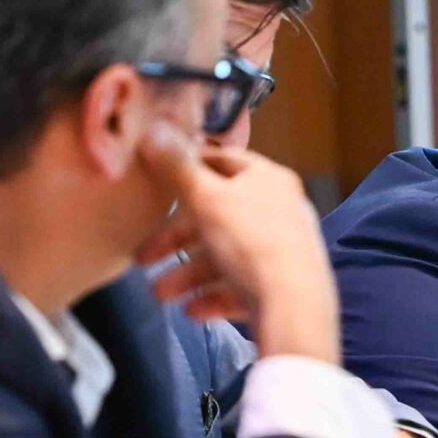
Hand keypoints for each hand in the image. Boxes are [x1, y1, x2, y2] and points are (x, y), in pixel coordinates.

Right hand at [137, 127, 340, 364]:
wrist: (295, 306)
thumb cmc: (249, 241)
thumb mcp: (206, 199)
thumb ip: (177, 167)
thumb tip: (153, 127)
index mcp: (268, 179)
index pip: (223, 161)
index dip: (188, 167)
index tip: (156, 181)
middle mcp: (279, 210)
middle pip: (216, 217)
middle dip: (176, 240)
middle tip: (143, 258)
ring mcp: (282, 250)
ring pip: (224, 256)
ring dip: (188, 275)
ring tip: (161, 295)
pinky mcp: (282, 287)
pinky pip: (240, 287)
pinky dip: (213, 296)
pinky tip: (191, 311)